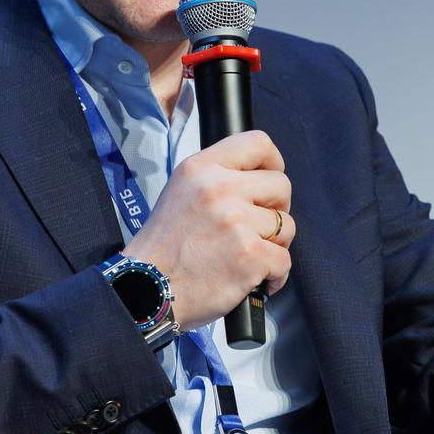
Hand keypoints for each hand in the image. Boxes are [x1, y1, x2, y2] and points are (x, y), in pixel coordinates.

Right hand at [123, 130, 293, 331]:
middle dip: (276, 209)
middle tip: (256, 227)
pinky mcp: (250, 255)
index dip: (273, 163)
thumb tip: (259, 178)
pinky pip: (284, 261)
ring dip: (274, 245)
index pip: (258, 143)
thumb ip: (217, 177)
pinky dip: (274, 275)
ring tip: (248, 256)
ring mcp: (236, 222)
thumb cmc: (165, 247)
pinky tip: (253, 279)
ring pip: (286, 226)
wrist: (147, 290)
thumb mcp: (181, 191)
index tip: (269, 182)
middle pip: (281, 186)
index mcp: (201, 168)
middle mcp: (219, 189)